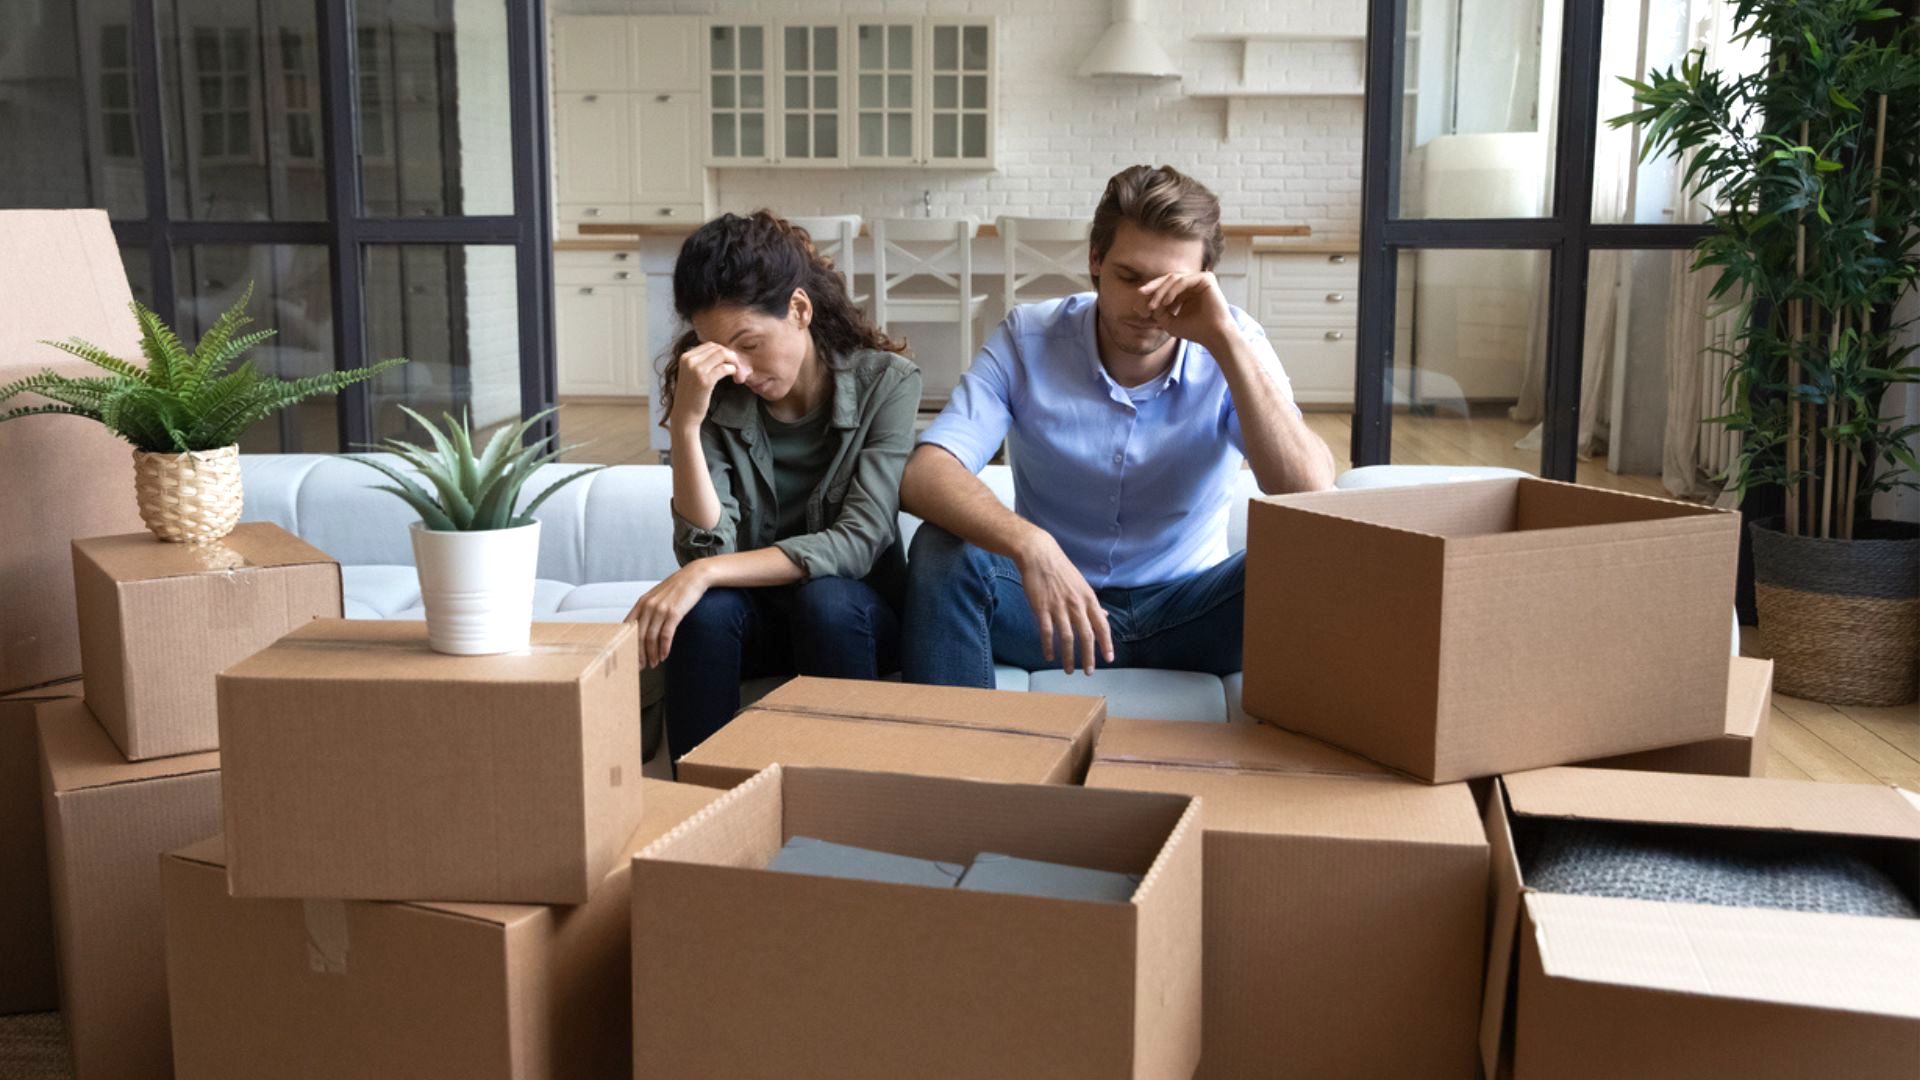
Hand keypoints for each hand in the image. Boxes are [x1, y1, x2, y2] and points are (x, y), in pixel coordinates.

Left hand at [624, 564, 711, 666]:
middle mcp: (648, 606)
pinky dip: (664, 648)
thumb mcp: (657, 596)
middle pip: (638, 636)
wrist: (694, 576)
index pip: (628, 627)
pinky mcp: (674, 613)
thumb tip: (642, 627)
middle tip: (641, 666)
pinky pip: (666, 635)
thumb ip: (647, 609)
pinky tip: (664, 656)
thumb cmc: (677, 588)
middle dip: (638, 654)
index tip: (629, 656)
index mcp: (641, 603)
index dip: (627, 644)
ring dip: (652, 654)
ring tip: (654, 663)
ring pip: (651, 638)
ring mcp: (660, 609)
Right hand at [668, 342, 744, 431]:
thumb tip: (722, 352)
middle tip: (737, 367)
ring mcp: (696, 369)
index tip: (730, 362)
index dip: (724, 352)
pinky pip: (724, 368)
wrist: (684, 415)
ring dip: (734, 362)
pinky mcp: (705, 380)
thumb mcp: (691, 374)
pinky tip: (735, 378)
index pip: (710, 345)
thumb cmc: (691, 396)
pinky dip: (733, 370)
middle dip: (731, 356)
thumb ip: (702, 361)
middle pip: (717, 348)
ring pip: (722, 355)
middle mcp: (689, 360)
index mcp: (685, 357)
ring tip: (737, 373)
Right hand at [1013, 530, 1114, 674]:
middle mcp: (1076, 605)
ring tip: (1068, 670)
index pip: (1102, 626)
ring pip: (1067, 638)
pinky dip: (1049, 646)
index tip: (1109, 659)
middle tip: (1088, 672)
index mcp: (1088, 599)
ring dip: (1069, 657)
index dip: (1106, 644)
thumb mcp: (1082, 585)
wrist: (1040, 555)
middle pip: (1086, 636)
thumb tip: (1105, 616)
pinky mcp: (1042, 608)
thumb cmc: (1061, 570)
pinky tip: (1049, 656)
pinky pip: (1047, 632)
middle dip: (1089, 657)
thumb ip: (1092, 603)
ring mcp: (1059, 607)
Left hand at [1139, 270, 1235, 352]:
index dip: (1152, 293)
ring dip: (1161, 291)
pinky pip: (1183, 280)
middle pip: (1168, 278)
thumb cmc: (1195, 331)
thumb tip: (1146, 302)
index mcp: (1186, 291)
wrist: (1214, 336)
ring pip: (1174, 278)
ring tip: (1154, 305)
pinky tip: (1165, 302)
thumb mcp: (1170, 322)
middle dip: (1153, 287)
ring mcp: (1200, 279)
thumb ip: (1158, 311)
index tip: (1141, 303)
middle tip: (1141, 293)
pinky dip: (1172, 290)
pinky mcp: (1206, 278)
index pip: (1166, 286)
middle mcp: (1193, 283)